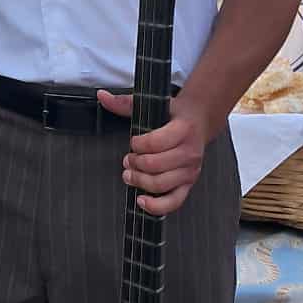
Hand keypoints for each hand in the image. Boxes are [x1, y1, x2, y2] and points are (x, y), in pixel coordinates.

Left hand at [96, 92, 214, 216]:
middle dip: (134, 163)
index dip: (137, 144)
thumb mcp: (153, 104)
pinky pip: (173, 202)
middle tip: (128, 159)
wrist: (200, 121)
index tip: (133, 142)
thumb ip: (125, 102)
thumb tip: (102, 96)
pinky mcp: (188, 184)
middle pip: (154, 165)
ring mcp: (190, 170)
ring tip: (130, 174)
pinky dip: (156, 206)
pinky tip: (141, 200)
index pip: (154, 143)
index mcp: (183, 130)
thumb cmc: (175, 115)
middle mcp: (189, 152)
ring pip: (160, 184)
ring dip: (139, 180)